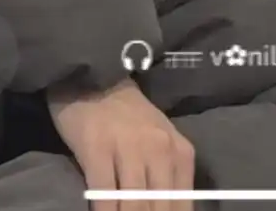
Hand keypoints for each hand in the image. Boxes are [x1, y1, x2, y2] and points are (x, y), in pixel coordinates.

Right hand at [49, 78, 194, 202]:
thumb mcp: (160, 143)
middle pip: (159, 210)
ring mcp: (128, 147)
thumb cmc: (128, 118)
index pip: (182, 208)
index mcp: (180, 152)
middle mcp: (159, 149)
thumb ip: (168, 180)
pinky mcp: (97, 148)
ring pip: (134, 207)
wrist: (94, 78)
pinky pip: (104, 195)